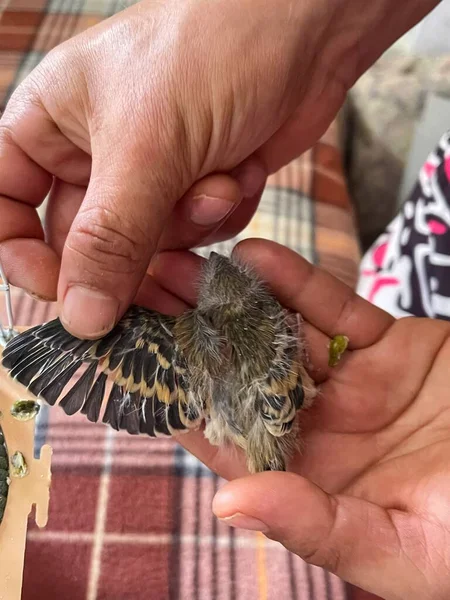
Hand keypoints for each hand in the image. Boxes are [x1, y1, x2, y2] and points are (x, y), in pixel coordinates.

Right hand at [0, 0, 435, 338]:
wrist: (305, 30)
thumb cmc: (210, 55)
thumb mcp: (147, 148)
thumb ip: (109, 241)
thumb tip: (80, 319)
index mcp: (50, 126)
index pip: (9, 208)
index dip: (27, 259)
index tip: (65, 296)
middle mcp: (95, 154)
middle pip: (88, 244)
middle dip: (133, 255)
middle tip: (162, 266)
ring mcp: (150, 173)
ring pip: (151, 245)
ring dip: (191, 223)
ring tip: (217, 178)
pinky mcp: (199, 185)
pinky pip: (197, 234)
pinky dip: (222, 211)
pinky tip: (242, 170)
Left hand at [152, 239, 449, 599]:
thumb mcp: (406, 550)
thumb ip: (317, 525)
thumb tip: (228, 502)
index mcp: (311, 481)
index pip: (229, 439)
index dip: (179, 402)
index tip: (131, 363)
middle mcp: (321, 427)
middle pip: (241, 374)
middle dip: (191, 334)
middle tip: (138, 292)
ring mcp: (353, 382)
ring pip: (279, 333)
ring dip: (229, 299)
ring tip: (178, 262)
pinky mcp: (389, 345)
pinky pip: (335, 308)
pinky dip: (296, 282)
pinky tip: (252, 255)